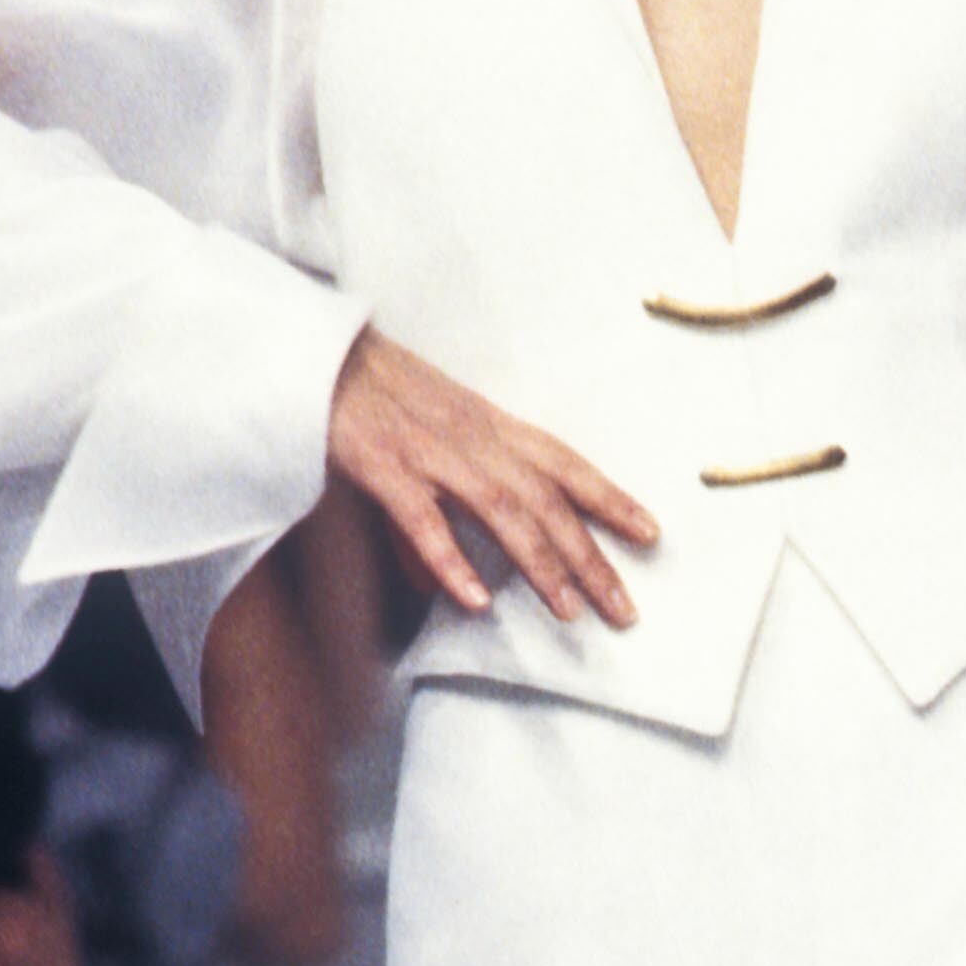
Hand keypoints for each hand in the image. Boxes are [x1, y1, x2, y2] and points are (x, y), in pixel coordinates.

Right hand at [329, 325, 656, 631]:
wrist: (315, 354)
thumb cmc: (372, 396)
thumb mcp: (423, 445)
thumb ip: (440, 518)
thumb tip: (446, 587)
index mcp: (488, 425)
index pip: (564, 463)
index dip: (610, 498)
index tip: (650, 533)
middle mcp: (472, 438)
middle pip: (546, 500)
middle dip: (590, 557)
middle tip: (624, 608)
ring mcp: (430, 452)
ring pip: (502, 510)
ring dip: (540, 563)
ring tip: (570, 611)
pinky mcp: (383, 466)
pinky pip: (424, 520)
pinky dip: (452, 560)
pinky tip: (475, 600)